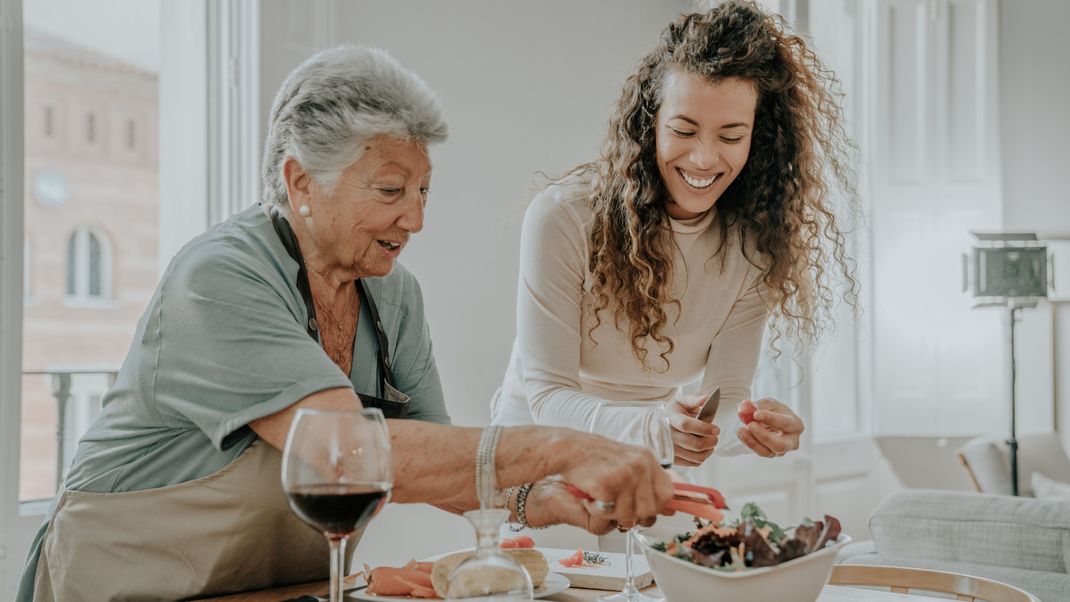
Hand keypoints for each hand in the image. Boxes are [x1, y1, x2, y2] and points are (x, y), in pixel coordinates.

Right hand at [554, 430, 674, 526]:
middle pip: (650, 510)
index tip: (648, 512)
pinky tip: (590, 497)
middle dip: (633, 515)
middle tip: (616, 505)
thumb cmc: (595, 458)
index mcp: (647, 460)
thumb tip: (670, 509)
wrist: (569, 448)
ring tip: (601, 497)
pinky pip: (608, 513)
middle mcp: (640, 466)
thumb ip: (649, 484)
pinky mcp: (607, 484)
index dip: (659, 507)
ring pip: (629, 515)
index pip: (668, 493)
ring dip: (612, 513)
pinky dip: (596, 510)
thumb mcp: (629, 463)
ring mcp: (625, 475)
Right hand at [666, 395, 719, 466]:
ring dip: (708, 450)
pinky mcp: (673, 459)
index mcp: (669, 418)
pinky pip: (693, 463)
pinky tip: (703, 450)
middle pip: (694, 444)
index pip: (686, 425)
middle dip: (711, 441)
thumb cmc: (674, 413)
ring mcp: (669, 449)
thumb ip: (694, 399)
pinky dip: (702, 457)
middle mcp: (667, 435)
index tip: (716, 429)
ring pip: (695, 456)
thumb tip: (706, 398)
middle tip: (715, 436)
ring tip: (711, 443)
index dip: (704, 428)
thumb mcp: (682, 402)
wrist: (657, 426)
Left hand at [735, 398, 803, 457]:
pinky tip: (741, 433)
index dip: (770, 418)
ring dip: (753, 441)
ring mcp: (781, 450)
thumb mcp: (768, 404)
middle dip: (764, 436)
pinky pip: (759, 452)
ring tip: (741, 430)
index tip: (756, 414)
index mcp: (795, 424)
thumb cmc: (772, 411)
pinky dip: (749, 443)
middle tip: (750, 425)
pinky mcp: (770, 454)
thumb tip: (747, 407)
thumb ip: (759, 405)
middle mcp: (792, 441)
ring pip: (768, 451)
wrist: (766, 420)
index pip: (785, 423)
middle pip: (780, 444)